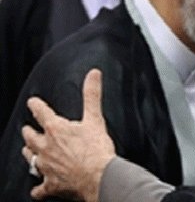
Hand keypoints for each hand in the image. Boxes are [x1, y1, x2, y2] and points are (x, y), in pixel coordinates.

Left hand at [21, 69, 115, 201]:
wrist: (98, 177)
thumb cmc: (96, 149)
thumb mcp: (95, 118)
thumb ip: (92, 95)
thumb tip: (93, 74)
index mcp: (56, 129)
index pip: (41, 113)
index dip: (36, 106)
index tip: (32, 103)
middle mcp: (46, 147)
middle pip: (30, 138)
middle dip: (28, 132)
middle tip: (27, 129)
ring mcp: (46, 167)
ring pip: (31, 159)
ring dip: (29, 154)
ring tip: (29, 151)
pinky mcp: (51, 185)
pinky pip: (39, 189)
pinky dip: (38, 189)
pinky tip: (38, 189)